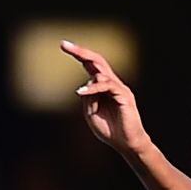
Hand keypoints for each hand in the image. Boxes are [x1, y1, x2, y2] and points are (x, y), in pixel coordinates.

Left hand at [61, 40, 148, 154]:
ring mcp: (119, 88)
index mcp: (103, 86)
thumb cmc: (110, 130)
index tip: (63, 45)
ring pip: (101, 73)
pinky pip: (107, 85)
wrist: (126, 144)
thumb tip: (86, 85)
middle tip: (64, 44)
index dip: (78, 54)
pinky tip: (83, 92)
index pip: (90, 65)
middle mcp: (112, 83)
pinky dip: (94, 88)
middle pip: (96, 61)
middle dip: (80, 51)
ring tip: (80, 92)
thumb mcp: (91, 114)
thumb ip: (88, 99)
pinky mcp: (124, 95)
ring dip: (89, 82)